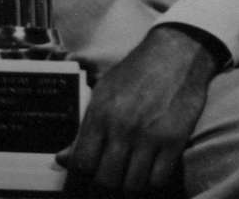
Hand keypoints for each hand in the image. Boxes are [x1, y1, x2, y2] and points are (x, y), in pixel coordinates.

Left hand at [57, 25, 222, 195]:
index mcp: (101, 113)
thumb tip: (61, 159)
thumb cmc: (137, 72)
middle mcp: (122, 126)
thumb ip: (84, 129)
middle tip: (113, 176)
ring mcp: (150, 135)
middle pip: (106, 180)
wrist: (177, 52)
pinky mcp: (174, 140)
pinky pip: (158, 180)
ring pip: (132, 185)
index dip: (84, 174)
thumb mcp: (104, 92)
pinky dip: (153, 181)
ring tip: (131, 175)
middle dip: (106, 184)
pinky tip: (151, 171)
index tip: (91, 174)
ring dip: (130, 185)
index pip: (82, 164)